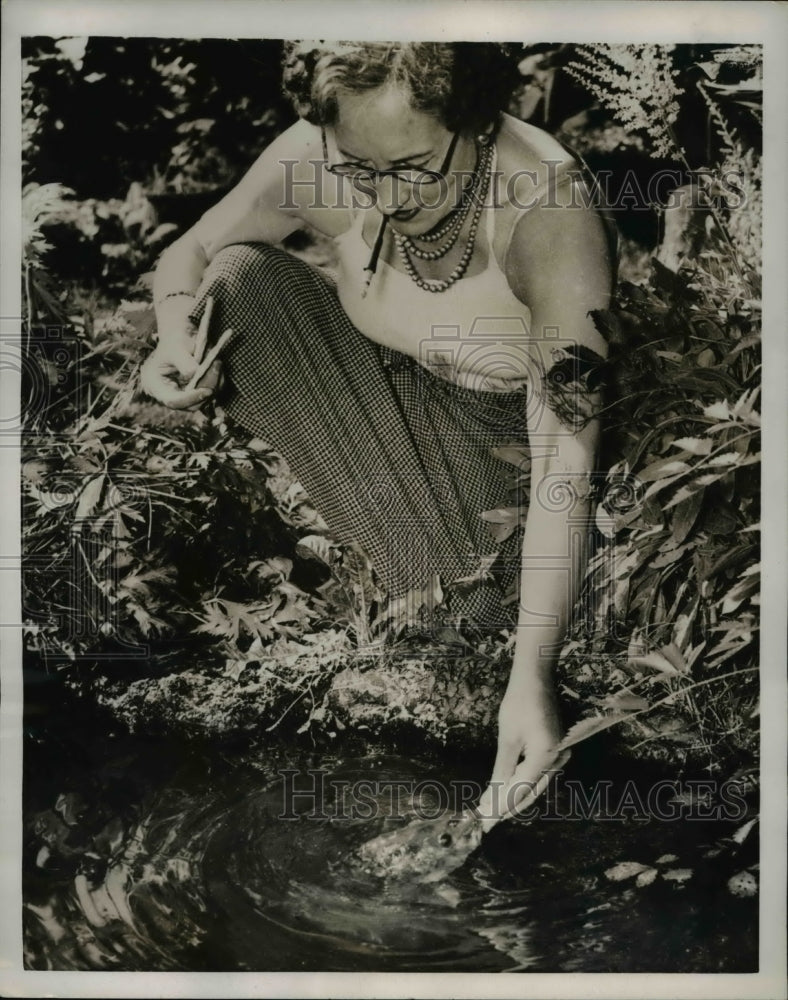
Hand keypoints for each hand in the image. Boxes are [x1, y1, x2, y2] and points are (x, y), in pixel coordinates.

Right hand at [139, 331, 222, 409]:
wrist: (182, 335)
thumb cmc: (175, 339)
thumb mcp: (177, 348)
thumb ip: (185, 364)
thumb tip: (197, 375)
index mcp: (155, 385)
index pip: (173, 401)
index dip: (191, 399)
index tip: (208, 391)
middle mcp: (169, 394)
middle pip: (191, 405)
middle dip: (207, 388)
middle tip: (217, 367)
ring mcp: (183, 395)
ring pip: (204, 400)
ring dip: (215, 383)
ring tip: (217, 362)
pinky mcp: (195, 392)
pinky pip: (210, 393)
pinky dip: (217, 381)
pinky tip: (217, 366)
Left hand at [477, 679, 563, 831]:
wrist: (536, 680)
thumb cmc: (519, 703)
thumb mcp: (507, 738)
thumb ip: (502, 770)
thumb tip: (491, 798)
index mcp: (546, 757)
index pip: (521, 790)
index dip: (501, 806)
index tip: (484, 820)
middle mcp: (558, 760)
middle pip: (531, 792)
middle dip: (508, 806)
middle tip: (486, 820)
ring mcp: (560, 756)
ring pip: (536, 786)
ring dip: (514, 797)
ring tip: (493, 809)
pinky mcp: (557, 751)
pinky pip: (539, 775)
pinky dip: (522, 784)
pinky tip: (507, 790)